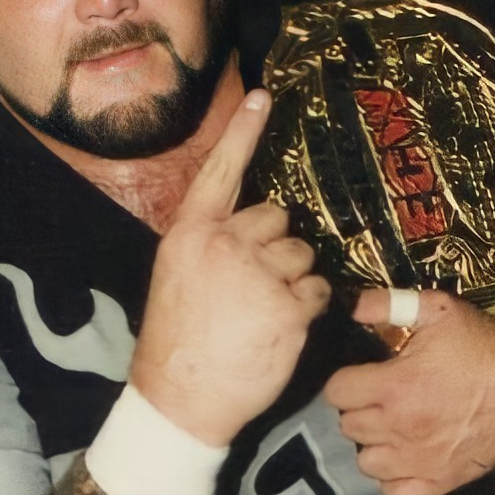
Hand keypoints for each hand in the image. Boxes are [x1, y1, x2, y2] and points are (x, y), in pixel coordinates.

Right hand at [131, 92, 331, 445]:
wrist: (180, 398)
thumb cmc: (177, 345)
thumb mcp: (176, 280)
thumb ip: (209, 248)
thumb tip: (246, 234)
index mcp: (191, 235)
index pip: (220, 172)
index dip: (242, 132)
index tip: (262, 96)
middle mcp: (226, 245)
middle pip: (276, 220)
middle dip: (274, 250)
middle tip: (253, 290)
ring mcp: (259, 274)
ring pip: (301, 257)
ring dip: (293, 282)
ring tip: (263, 315)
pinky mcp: (288, 307)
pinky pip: (317, 292)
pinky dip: (308, 310)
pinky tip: (280, 331)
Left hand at [324, 289, 494, 494]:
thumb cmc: (484, 345)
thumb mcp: (439, 311)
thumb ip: (388, 305)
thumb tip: (350, 308)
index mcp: (394, 386)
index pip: (337, 392)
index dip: (347, 381)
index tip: (362, 376)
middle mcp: (400, 427)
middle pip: (349, 426)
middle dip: (359, 410)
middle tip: (380, 400)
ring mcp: (419, 460)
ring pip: (366, 462)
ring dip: (374, 445)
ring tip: (392, 430)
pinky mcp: (440, 482)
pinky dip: (394, 481)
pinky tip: (403, 462)